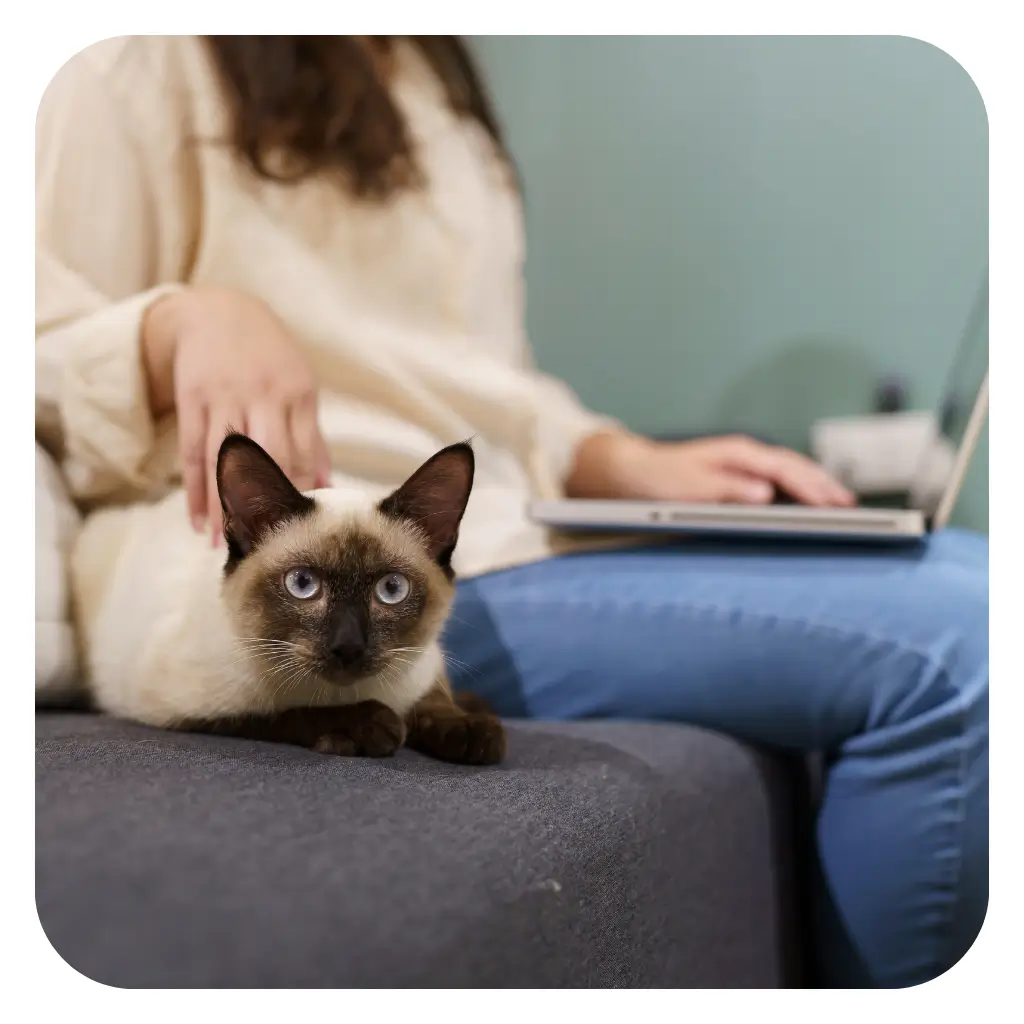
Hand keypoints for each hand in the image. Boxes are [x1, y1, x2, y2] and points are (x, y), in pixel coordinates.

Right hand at [142, 287, 330, 542]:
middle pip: (266, 455)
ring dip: (224, 505)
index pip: (302, 452)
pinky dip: (195, 491)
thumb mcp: (299, 386)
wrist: (216, 310)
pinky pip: (191, 453)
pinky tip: (199, 522)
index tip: (305, 529)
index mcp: (296, 393)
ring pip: (223, 459)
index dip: (303, 491)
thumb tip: (328, 485)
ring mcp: (223, 397)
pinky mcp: (191, 400)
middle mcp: (260, 394)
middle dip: (267, 500)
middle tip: (265, 543)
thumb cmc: (269, 357)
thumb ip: (310, 436)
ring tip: (225, 544)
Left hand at [567, 431, 854, 506]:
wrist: (634, 472)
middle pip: (795, 468)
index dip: (810, 486)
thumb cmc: (660, 479)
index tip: (832, 504)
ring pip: (790, 473)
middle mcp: (745, 455)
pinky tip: (808, 506)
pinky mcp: (739, 477)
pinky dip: (798, 491)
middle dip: (824, 485)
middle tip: (851, 507)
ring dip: (816, 487)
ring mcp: (744, 465)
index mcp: (737, 453)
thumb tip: (765, 493)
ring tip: (841, 507)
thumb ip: (727, 489)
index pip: (784, 469)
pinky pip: (778, 482)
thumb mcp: (689, 487)